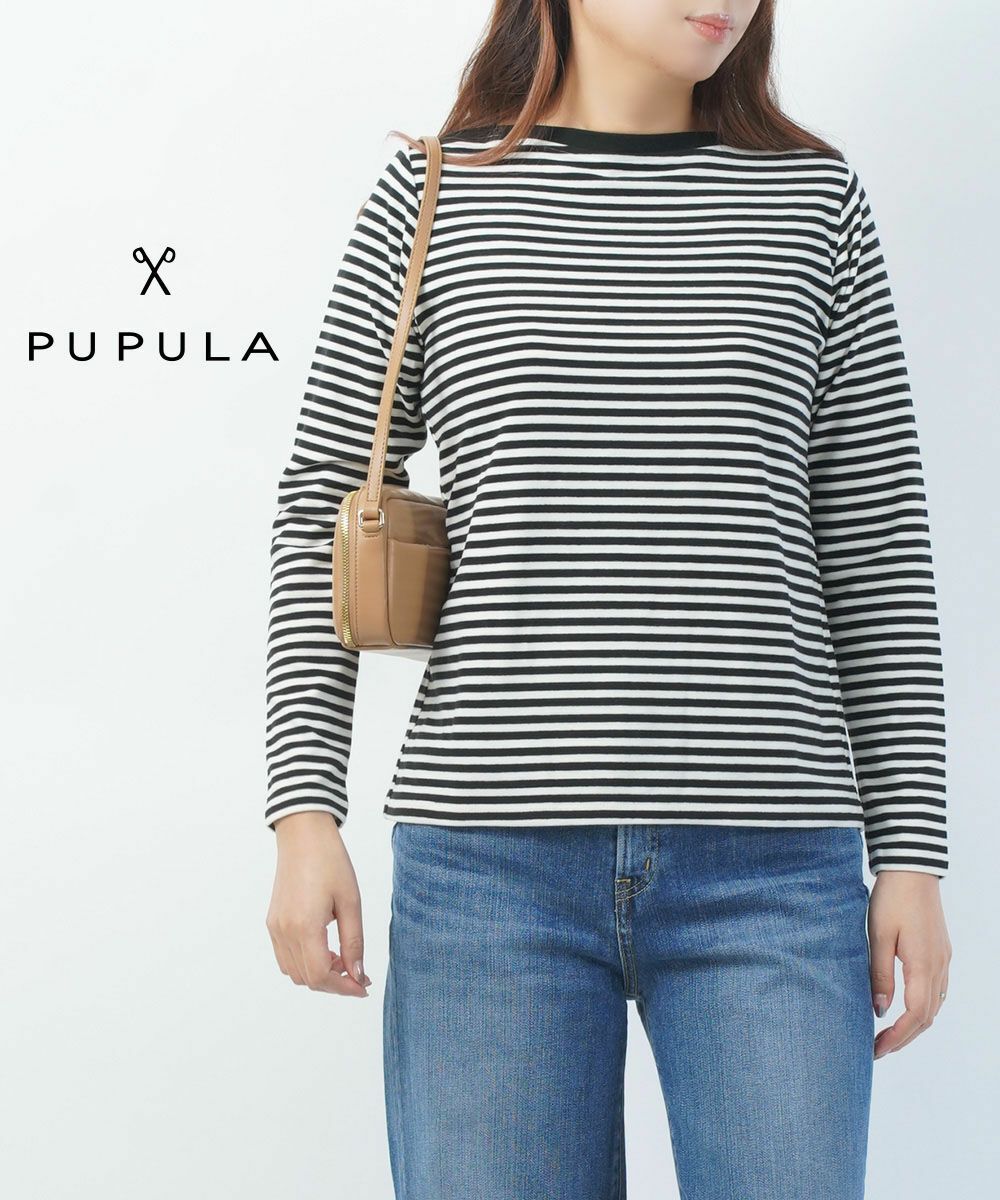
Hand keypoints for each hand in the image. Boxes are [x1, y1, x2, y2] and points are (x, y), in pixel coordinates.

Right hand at [266, 812, 372, 996]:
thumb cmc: (331, 862)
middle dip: (334, 983)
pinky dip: (305, 962)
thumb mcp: (351, 902)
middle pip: (307, 979)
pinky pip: (285, 957)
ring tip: (342, 957)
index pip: (320, 976)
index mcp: (305, 926)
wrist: (303, 835)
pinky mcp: (272, 922)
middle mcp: (284, 932)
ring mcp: (275, 928)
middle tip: (359, 973)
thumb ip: (354, 942)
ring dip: (318, 974)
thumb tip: (358, 975)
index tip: (364, 987)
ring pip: (294, 972)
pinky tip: (324, 948)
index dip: (344, 988)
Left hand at [868, 871, 951, 1058]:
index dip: (898, 1037)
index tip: (877, 1049)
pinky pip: (937, 990)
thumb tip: (880, 1010)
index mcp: (924, 965)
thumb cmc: (892, 899)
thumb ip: (879, 974)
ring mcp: (943, 959)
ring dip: (914, 1024)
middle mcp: (939, 966)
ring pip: (934, 1005)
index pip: (915, 1015)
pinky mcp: (940, 951)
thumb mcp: (878, 935)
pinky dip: (923, 1007)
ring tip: (889, 1034)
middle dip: (904, 1037)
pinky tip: (906, 1008)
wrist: (912, 868)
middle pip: (927, 1016)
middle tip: (878, 1049)